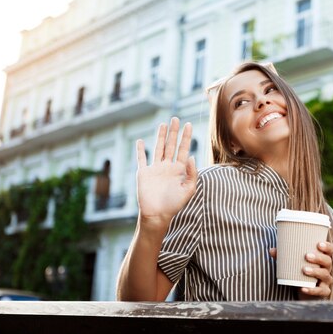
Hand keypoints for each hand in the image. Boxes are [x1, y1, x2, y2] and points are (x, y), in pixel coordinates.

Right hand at [136, 117, 197, 234]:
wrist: (157, 215)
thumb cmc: (174, 204)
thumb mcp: (188, 189)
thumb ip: (191, 173)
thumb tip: (191, 156)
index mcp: (179, 170)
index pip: (183, 149)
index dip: (186, 137)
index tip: (189, 125)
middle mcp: (167, 166)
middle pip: (171, 145)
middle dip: (174, 132)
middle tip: (176, 119)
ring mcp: (155, 168)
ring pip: (158, 148)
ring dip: (161, 136)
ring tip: (163, 124)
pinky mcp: (143, 173)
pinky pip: (141, 159)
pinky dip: (140, 150)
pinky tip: (140, 141)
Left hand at [269, 241, 332, 299]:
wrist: (303, 290)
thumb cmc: (300, 271)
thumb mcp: (293, 262)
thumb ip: (284, 256)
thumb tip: (272, 250)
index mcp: (322, 257)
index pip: (331, 250)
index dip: (327, 246)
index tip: (318, 244)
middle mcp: (327, 268)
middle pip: (327, 261)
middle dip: (318, 258)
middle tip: (306, 256)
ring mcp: (326, 280)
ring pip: (325, 275)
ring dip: (315, 272)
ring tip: (304, 270)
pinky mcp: (323, 292)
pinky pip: (320, 291)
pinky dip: (312, 290)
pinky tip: (303, 288)